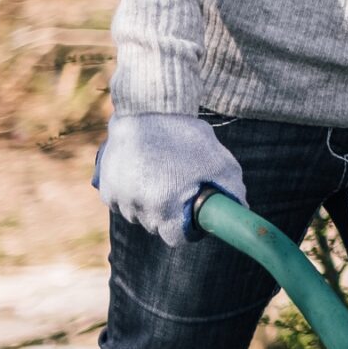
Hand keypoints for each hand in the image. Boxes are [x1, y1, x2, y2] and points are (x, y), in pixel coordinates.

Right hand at [93, 111, 246, 246]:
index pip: (177, 238)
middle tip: (179, 190)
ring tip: (160, 178)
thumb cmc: (187, 136)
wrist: (148, 109)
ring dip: (148, 205)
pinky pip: (120, 203)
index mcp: (165, 206)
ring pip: (137, 216)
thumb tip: (242, 209)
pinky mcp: (105, 187)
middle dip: (170, 215)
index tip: (194, 215)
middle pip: (157, 227)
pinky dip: (131, 195)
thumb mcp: (219, 162)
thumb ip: (232, 190)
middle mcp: (137, 207)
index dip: (189, 229)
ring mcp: (118, 197)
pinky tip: (142, 175)